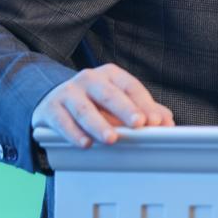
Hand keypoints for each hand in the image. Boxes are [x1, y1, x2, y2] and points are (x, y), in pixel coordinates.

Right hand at [30, 63, 173, 147]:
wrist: (52, 101)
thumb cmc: (93, 102)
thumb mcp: (118, 101)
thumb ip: (143, 110)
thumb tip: (168, 121)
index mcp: (110, 74)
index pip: (131, 87)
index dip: (144, 104)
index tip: (156, 121)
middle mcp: (89, 78)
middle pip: (110, 94)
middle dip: (125, 109)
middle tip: (139, 124)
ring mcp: (68, 92)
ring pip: (85, 109)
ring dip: (99, 124)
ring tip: (111, 138)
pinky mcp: (50, 108)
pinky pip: (63, 121)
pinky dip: (74, 133)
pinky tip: (85, 143)